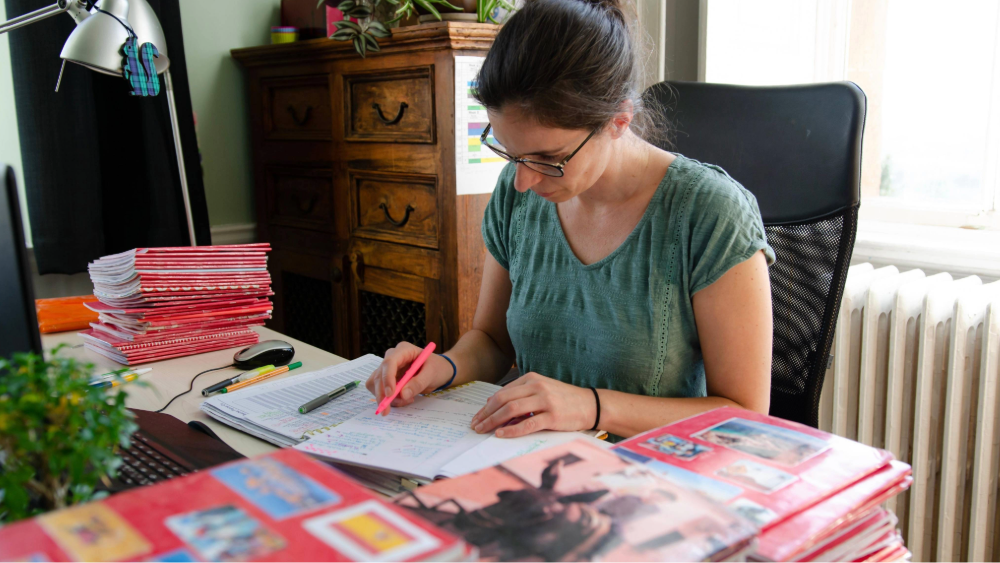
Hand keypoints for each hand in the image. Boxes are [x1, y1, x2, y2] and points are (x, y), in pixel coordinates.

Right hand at [365, 342, 453, 414]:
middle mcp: (392, 357)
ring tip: (405, 401)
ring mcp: (388, 368)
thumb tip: (402, 394)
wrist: (439, 370)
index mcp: (404, 350)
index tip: (390, 394)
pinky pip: (380, 390)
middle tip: (387, 410)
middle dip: (382, 393)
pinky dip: (388, 399)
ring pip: (376, 384)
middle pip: (378, 374)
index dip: (387, 378)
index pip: (389, 362)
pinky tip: (403, 399)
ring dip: (385, 398)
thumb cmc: (437, 368)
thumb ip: (418, 383)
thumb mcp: (432, 374)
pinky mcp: (387, 378)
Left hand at [469, 373, 596, 437]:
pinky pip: (528, 423)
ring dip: (493, 421)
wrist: (591, 404)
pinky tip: (501, 434)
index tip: (477, 417)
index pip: (502, 392)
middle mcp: (537, 386)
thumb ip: (520, 393)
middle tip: (475, 425)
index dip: (486, 406)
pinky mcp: (553, 416)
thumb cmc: (564, 399)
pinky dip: (512, 430)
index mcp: (531, 378)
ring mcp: (545, 401)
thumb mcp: (541, 389)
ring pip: (511, 410)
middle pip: (503, 400)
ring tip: (484, 430)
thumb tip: (493, 402)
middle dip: (486, 414)